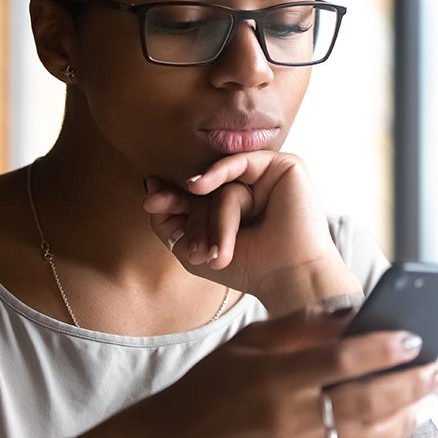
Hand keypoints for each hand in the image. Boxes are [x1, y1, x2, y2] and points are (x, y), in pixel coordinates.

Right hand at [74, 308, 437, 437]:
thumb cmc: (207, 386)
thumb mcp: (243, 345)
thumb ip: (295, 329)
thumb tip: (346, 315)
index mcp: (273, 376)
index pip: (343, 359)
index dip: (384, 349)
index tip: (414, 336)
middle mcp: (288, 416)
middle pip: (366, 399)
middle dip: (411, 383)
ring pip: (366, 434)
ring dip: (405, 415)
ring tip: (429, 396)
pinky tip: (393, 422)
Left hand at [144, 151, 352, 301]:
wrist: (288, 277)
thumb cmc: (247, 268)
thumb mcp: (192, 250)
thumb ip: (167, 222)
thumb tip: (150, 184)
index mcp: (233, 207)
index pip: (195, 195)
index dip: (171, 198)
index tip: (150, 203)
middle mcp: (250, 189)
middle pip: (206, 189)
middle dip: (189, 214)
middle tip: (180, 235)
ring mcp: (267, 177)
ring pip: (223, 184)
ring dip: (214, 219)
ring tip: (213, 252)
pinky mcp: (284, 166)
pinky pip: (240, 161)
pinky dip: (217, 173)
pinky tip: (198, 186)